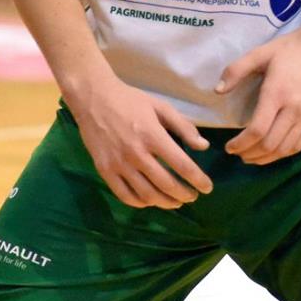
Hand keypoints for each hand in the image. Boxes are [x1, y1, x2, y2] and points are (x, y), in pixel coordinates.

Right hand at [66, 76, 211, 208]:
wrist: (93, 98)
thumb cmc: (130, 100)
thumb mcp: (161, 107)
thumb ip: (184, 127)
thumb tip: (203, 146)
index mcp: (153, 136)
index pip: (182, 165)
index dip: (198, 180)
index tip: (207, 188)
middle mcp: (136, 154)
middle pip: (166, 184)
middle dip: (184, 194)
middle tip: (193, 196)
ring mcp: (118, 164)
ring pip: (146, 194)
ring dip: (165, 202)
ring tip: (175, 202)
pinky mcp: (104, 170)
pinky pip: (124, 195)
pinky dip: (140, 203)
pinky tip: (150, 201)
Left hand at [218, 32, 300, 165]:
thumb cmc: (290, 50)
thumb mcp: (259, 53)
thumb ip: (236, 70)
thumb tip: (217, 91)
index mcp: (276, 93)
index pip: (257, 129)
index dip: (240, 144)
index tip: (229, 147)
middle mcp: (294, 109)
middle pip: (270, 144)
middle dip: (250, 154)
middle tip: (237, 153)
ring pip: (285, 149)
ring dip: (265, 158)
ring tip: (251, 157)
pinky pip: (299, 145)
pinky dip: (283, 154)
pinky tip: (272, 152)